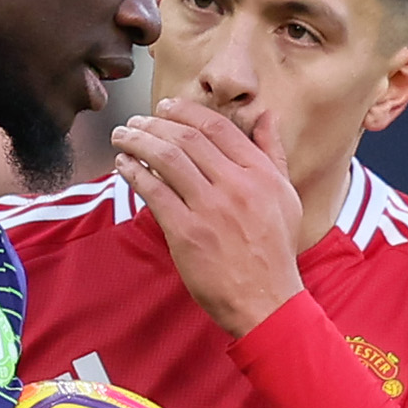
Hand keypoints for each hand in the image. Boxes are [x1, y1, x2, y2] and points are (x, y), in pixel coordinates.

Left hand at [115, 102, 305, 334]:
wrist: (266, 299)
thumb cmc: (275, 250)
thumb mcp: (285, 195)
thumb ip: (273, 153)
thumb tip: (267, 115)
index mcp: (260, 173)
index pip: (217, 127)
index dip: (185, 111)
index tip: (165, 107)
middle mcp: (236, 185)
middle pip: (187, 138)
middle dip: (154, 123)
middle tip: (135, 121)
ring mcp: (210, 209)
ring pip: (167, 159)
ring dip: (138, 142)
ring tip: (122, 137)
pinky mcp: (187, 233)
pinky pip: (154, 193)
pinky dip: (134, 174)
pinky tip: (123, 166)